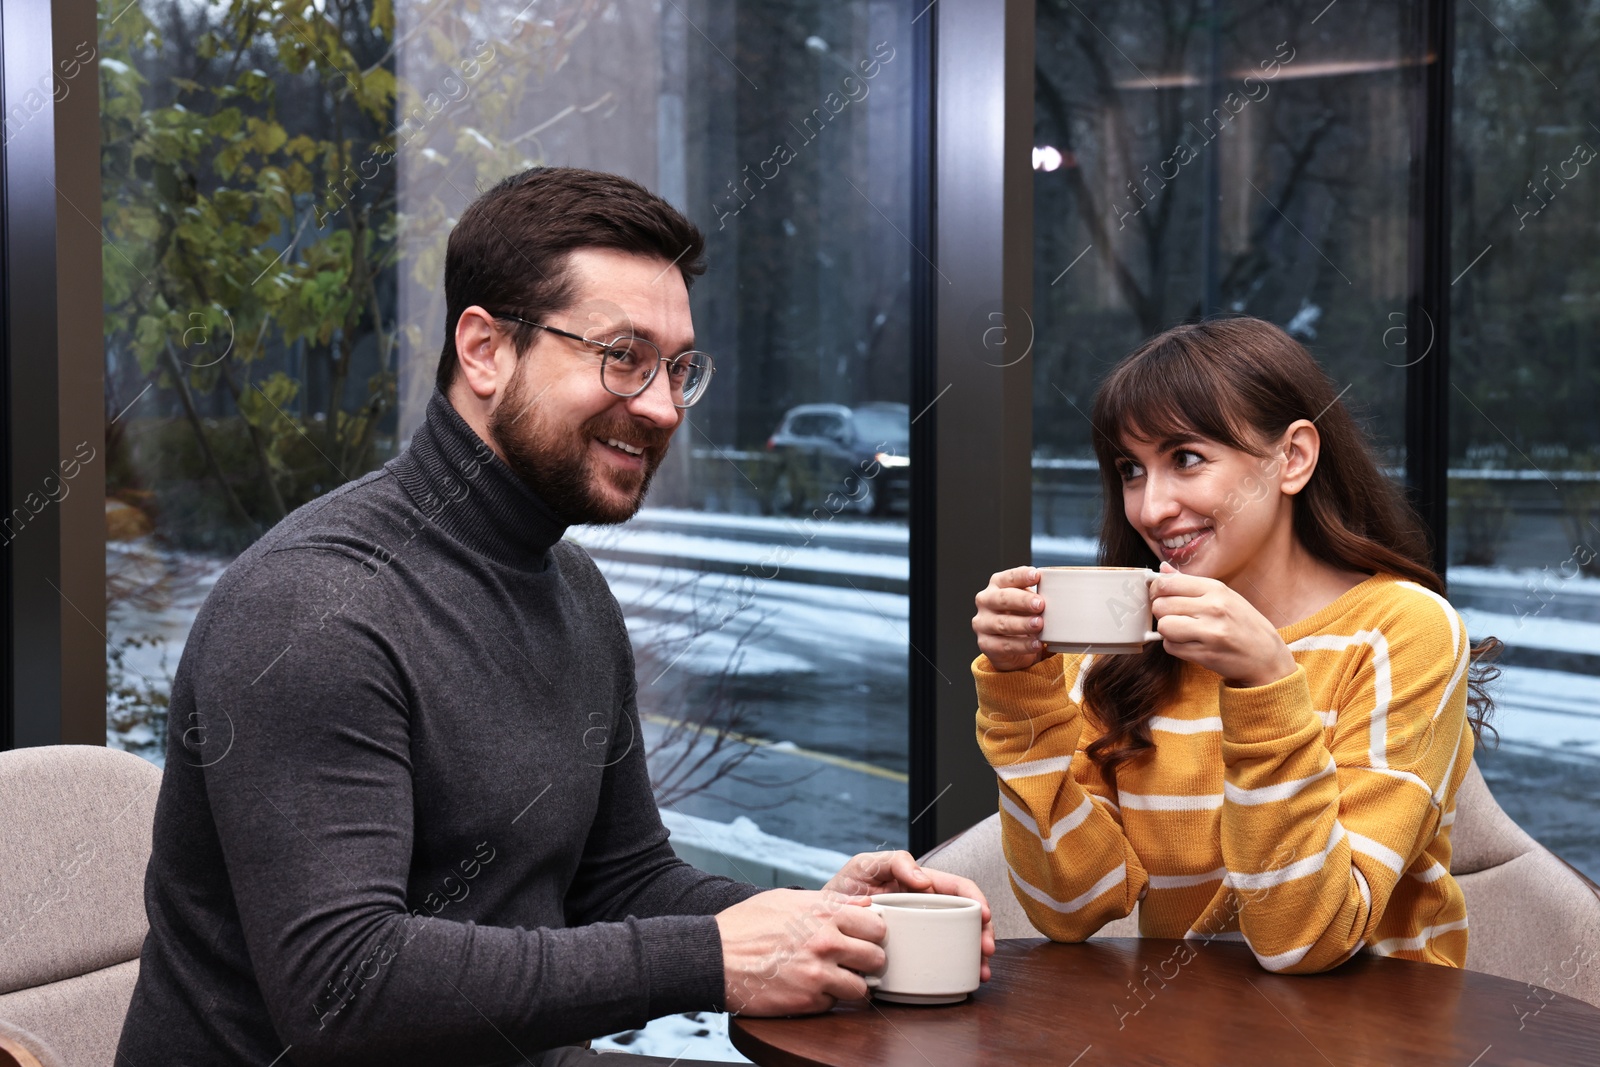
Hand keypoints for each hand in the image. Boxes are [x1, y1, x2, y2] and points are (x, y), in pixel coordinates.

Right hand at [717, 889, 884, 1015]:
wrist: (714, 956)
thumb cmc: (746, 924)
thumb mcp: (787, 900)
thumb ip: (831, 902)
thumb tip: (865, 903)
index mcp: (824, 913)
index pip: (876, 925)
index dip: (871, 933)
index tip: (862, 937)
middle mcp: (826, 942)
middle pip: (876, 957)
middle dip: (867, 961)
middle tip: (852, 961)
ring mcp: (818, 974)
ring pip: (862, 987)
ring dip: (851, 985)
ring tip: (834, 978)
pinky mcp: (807, 1001)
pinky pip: (834, 1003)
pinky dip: (826, 999)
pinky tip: (809, 987)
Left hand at [822, 850, 995, 980]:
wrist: (819, 921)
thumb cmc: (844, 888)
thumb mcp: (865, 865)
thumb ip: (894, 861)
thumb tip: (924, 879)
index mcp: (919, 885)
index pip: (957, 888)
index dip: (976, 899)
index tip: (984, 916)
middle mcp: (925, 908)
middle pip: (965, 917)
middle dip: (983, 932)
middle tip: (986, 950)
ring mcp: (920, 931)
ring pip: (957, 940)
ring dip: (975, 954)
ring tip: (982, 970)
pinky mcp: (911, 952)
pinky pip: (938, 959)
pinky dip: (954, 968)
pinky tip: (965, 979)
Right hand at [973, 566, 1048, 671]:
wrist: (1011, 643)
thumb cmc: (1021, 615)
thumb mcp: (1028, 601)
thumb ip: (1037, 594)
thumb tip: (1062, 592)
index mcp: (997, 585)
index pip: (1008, 577)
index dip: (1021, 576)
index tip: (1037, 576)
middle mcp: (986, 601)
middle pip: (1002, 599)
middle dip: (1022, 601)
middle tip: (1041, 604)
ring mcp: (982, 623)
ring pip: (1002, 624)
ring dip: (1023, 624)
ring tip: (1040, 625)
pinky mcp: (985, 643)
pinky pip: (1004, 645)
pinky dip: (1022, 646)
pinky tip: (1036, 644)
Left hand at [1149, 563, 1295, 687]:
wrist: (1266, 656)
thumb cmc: (1244, 624)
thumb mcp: (1224, 596)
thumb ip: (1191, 583)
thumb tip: (1162, 569)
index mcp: (1216, 589)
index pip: (1168, 583)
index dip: (1157, 590)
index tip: (1160, 595)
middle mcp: (1213, 608)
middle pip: (1161, 605)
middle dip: (1163, 612)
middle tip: (1175, 616)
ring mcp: (1210, 632)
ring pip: (1163, 627)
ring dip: (1168, 631)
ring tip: (1183, 631)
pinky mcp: (1205, 654)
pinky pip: (1171, 647)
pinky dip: (1175, 647)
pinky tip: (1191, 644)